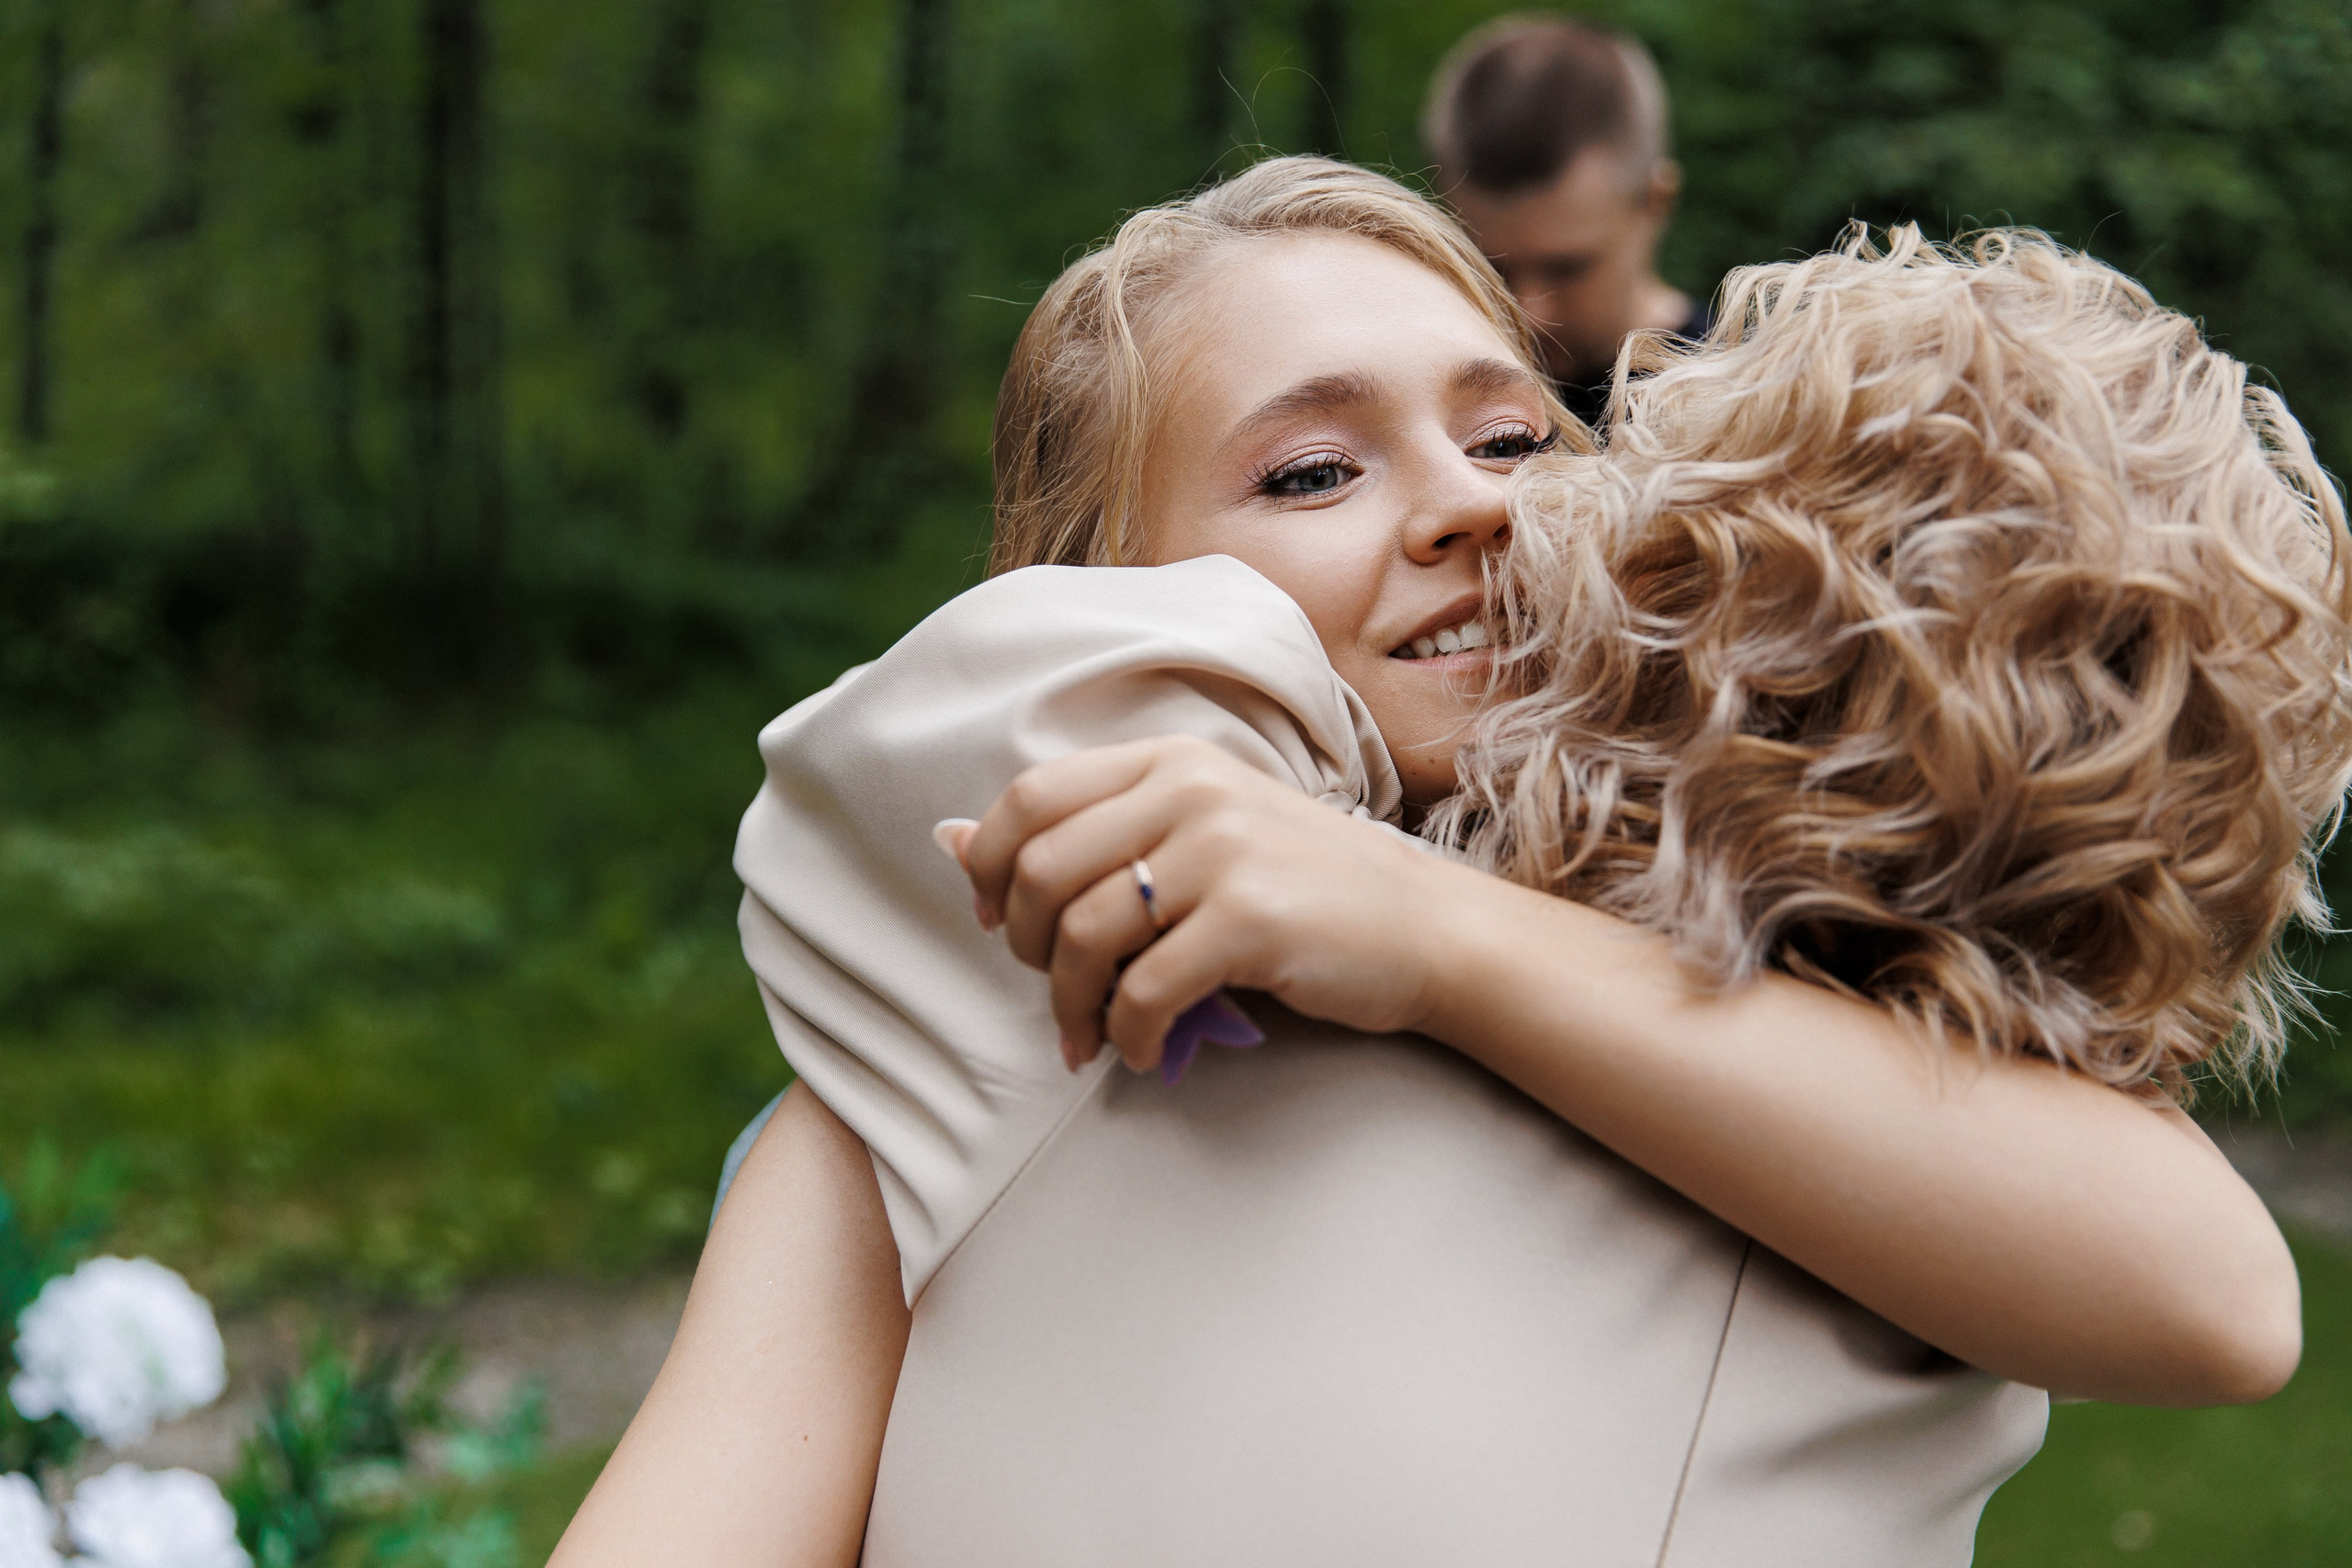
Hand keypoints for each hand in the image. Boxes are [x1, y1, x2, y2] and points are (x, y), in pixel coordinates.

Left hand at [955, 736, 1452, 1073]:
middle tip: (1056, 991)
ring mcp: (1223, 849)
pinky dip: (1127, 1035)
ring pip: (1083, 934)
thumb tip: (948, 839)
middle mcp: (1191, 789)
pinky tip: (1144, 1050)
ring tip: (1090, 1038)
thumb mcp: (1197, 835)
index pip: (1030, 795)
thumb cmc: (1304, 888)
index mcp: (1170, 759)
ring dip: (1071, 1006)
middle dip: (1027, 948)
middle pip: (1041, 868)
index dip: (993, 867)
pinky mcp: (1251, 917)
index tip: (1004, 923)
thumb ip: (1086, 833)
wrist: (1425, 927)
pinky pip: (1143, 989)